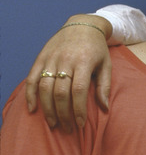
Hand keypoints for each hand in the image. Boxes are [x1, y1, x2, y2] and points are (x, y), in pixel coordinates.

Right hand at [25, 14, 112, 131]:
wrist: (82, 25)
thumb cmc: (97, 49)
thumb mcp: (107, 65)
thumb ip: (104, 86)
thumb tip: (104, 109)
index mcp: (84, 62)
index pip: (79, 90)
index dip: (79, 109)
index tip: (81, 124)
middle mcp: (65, 60)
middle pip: (60, 92)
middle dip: (63, 114)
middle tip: (68, 129)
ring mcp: (51, 59)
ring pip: (45, 87)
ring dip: (47, 109)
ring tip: (53, 124)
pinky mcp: (41, 58)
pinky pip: (32, 78)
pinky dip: (30, 95)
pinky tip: (32, 109)